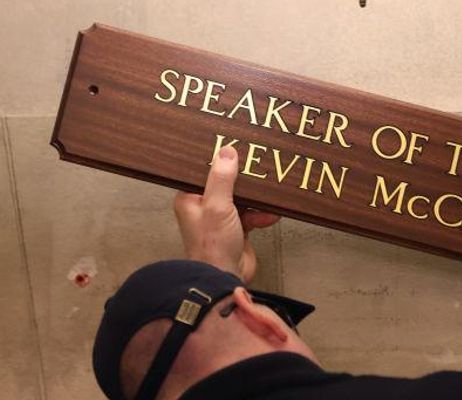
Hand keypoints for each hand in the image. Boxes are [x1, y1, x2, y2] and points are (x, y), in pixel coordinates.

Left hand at [173, 146, 279, 281]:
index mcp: (190, 198)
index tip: (235, 147)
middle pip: (226, 183)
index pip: (204, 171)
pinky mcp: (237, 229)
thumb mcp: (217, 206)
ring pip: (242, 198)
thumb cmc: (212, 246)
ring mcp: (221, 218)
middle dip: (243, 178)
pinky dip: (262, 214)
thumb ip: (222, 178)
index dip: (219, 160)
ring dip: (256, 198)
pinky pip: (252, 214)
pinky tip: (271, 214)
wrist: (225, 278)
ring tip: (269, 191)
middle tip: (258, 165)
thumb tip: (227, 152)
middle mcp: (204, 206)